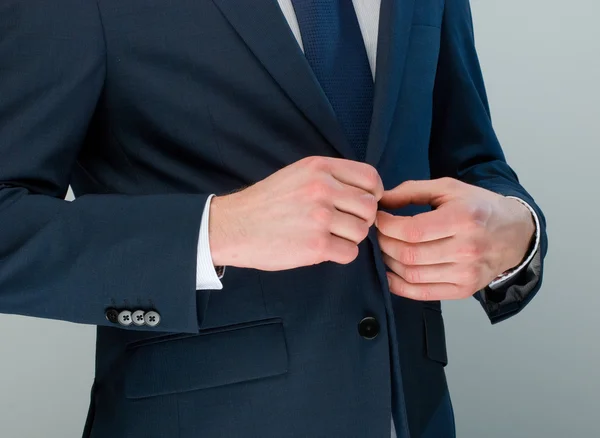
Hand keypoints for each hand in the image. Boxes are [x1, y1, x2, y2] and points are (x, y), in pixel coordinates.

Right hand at [209, 156, 382, 270]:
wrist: (233, 226)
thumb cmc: (266, 203)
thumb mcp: (297, 174)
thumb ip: (330, 178)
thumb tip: (367, 193)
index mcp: (319, 168)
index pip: (370, 177)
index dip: (374, 194)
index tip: (363, 204)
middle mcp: (322, 189)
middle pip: (369, 207)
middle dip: (361, 219)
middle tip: (343, 225)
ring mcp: (320, 217)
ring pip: (362, 231)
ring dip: (350, 238)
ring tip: (328, 237)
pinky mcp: (316, 245)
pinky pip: (350, 253)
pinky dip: (340, 254)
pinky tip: (322, 249)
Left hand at [375, 178, 534, 300]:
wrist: (514, 234)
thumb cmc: (477, 207)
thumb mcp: (448, 188)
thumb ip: (412, 191)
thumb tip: (380, 201)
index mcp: (463, 218)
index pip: (412, 231)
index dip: (386, 226)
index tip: (378, 218)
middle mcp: (467, 248)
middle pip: (409, 254)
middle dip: (384, 243)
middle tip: (379, 234)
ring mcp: (466, 273)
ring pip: (411, 275)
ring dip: (388, 262)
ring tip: (386, 249)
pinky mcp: (463, 290)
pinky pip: (421, 293)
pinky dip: (398, 285)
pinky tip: (391, 271)